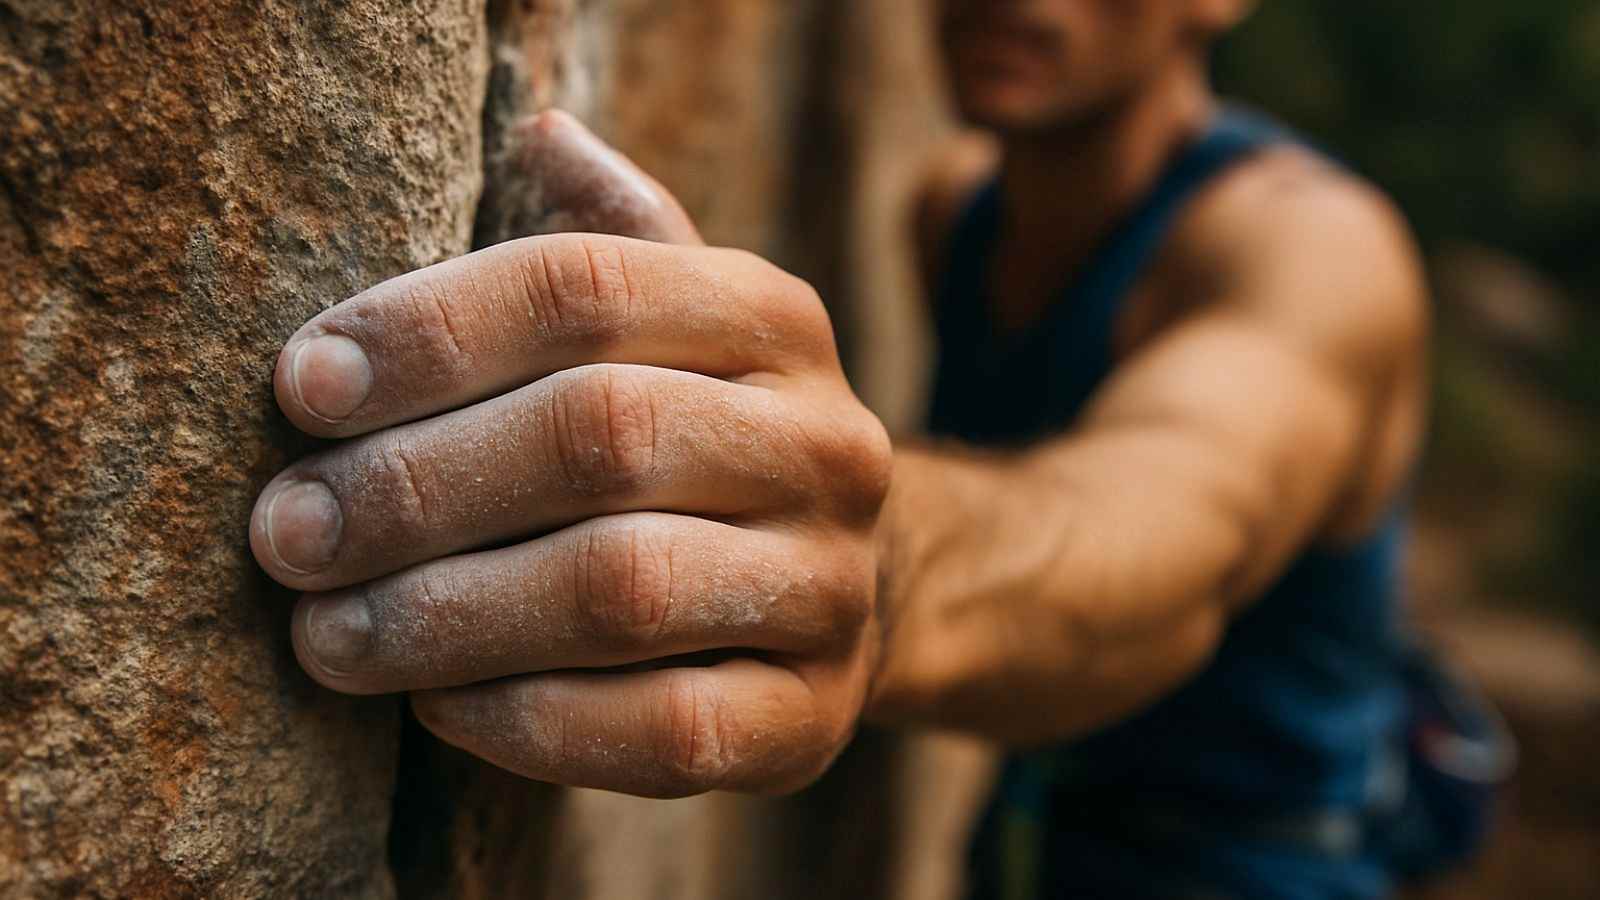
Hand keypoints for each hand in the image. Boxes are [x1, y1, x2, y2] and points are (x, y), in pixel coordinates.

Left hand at [249, 111, 890, 797]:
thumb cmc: (698, 442)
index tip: (300, 390)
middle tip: (286, 534)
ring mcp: (830, 586)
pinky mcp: (813, 719)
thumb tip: (543, 135)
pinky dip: (523, 721)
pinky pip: (662, 731)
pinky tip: (435, 707)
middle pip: (600, 434)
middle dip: (415, 486)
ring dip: (444, 615)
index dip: (429, 331)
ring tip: (327, 636)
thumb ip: (609, 241)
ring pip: (623, 589)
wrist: (836, 587)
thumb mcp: (675, 322)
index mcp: (772, 317)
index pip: (586, 287)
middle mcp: (824, 441)